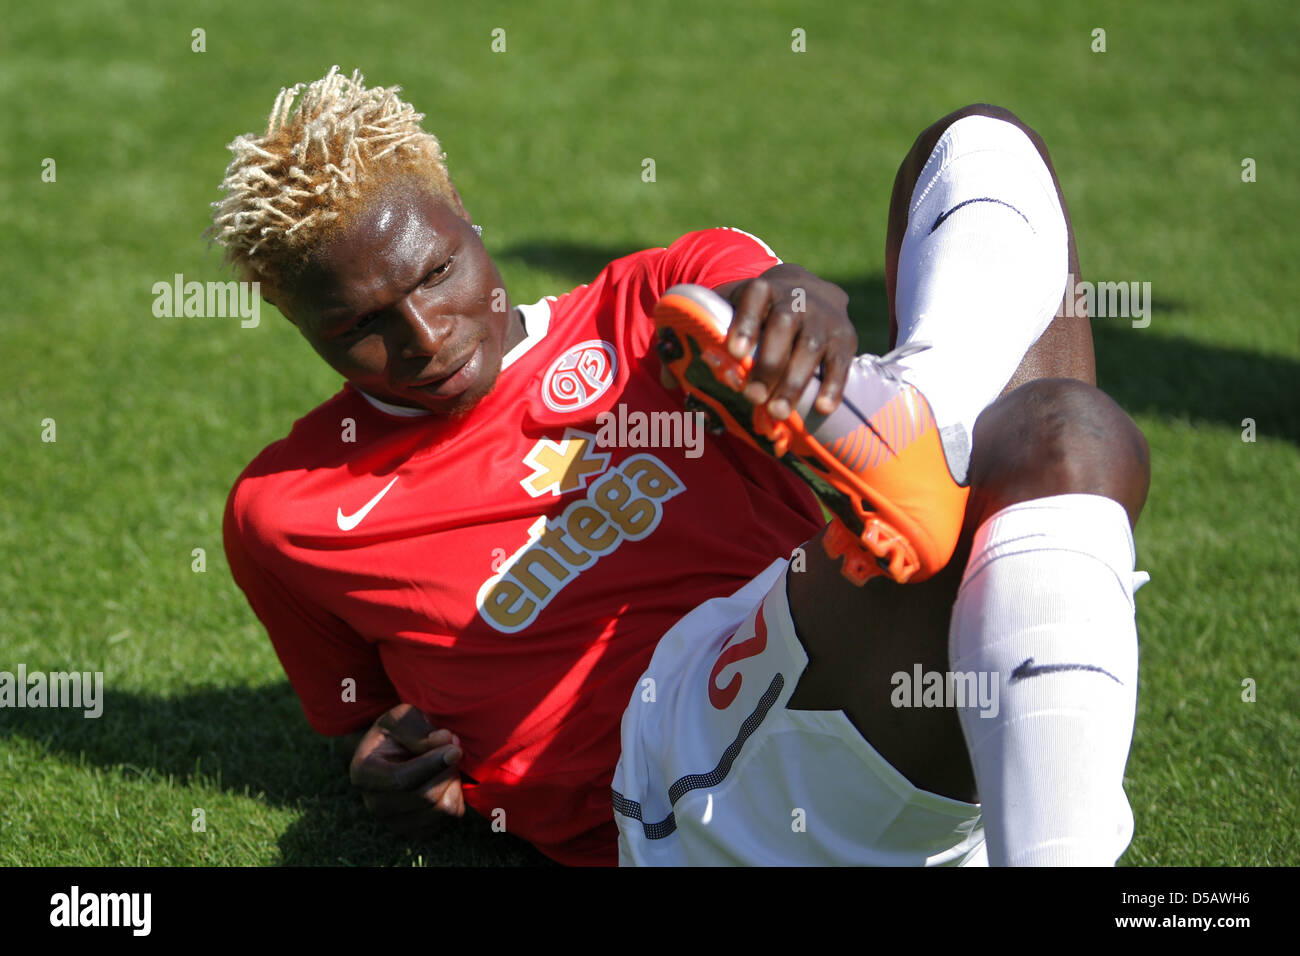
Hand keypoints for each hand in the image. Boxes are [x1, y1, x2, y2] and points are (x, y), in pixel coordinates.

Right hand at [348, 703, 465, 836]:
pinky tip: (445, 778)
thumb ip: (418, 728)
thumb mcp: (401, 718)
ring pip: (441, 809)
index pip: (402, 779)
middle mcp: (375, 805)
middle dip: (446, 770)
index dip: (432, 764)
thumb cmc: (397, 733)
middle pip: (425, 798)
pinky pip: (451, 815)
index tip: (455, 748)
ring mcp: (395, 822)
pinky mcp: (418, 831)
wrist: (393, 755)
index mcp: (364, 774)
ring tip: (446, 762)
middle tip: (454, 748)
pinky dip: (456, 794)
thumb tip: (444, 740)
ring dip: (453, 781)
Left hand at [717, 265, 857, 419]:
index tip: (735, 352)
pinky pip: (841, 362)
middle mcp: (797, 298)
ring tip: (778, 412)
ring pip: (810, 347)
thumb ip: (713, 335)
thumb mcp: (736, 308)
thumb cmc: (759, 312)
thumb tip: (682, 377)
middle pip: (784, 326)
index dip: (746, 324)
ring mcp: (823, 318)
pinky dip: (833, 385)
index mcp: (764, 289)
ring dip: (794, 382)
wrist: (809, 290)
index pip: (755, 298)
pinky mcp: (845, 338)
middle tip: (753, 397)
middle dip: (768, 364)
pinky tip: (822, 408)